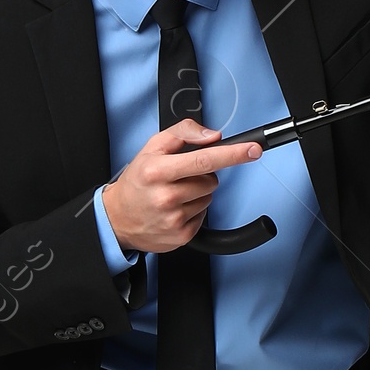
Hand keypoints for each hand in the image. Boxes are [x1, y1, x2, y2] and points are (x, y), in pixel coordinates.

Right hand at [101, 121, 261, 253]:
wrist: (117, 218)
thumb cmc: (137, 181)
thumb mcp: (152, 147)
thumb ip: (183, 133)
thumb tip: (212, 136)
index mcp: (157, 171)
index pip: (204, 159)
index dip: (232, 154)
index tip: (252, 150)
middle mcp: (165, 196)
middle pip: (211, 181)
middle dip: (203, 176)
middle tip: (180, 178)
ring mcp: (173, 219)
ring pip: (209, 198)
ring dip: (198, 194)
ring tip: (175, 194)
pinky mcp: (181, 236)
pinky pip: (204, 216)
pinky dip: (194, 211)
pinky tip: (175, 209)